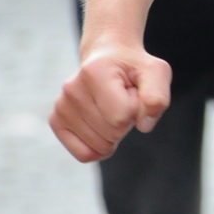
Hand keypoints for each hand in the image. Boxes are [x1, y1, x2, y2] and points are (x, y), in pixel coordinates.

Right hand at [50, 42, 172, 161]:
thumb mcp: (157, 72)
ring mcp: (61, 106)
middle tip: (123, 100)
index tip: (133, 93)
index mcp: (94, 72)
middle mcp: (72, 89)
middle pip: (111, 133)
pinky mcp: (56, 121)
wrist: (109, 58)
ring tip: (112, 108)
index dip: (137, 110)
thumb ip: (157, 97)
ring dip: (115, 133)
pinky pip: (84, 154)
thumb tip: (144, 126)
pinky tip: (105, 130)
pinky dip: (100, 149)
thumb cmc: (134, 68)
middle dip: (127, 122)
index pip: (122, 116)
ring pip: (98, 146)